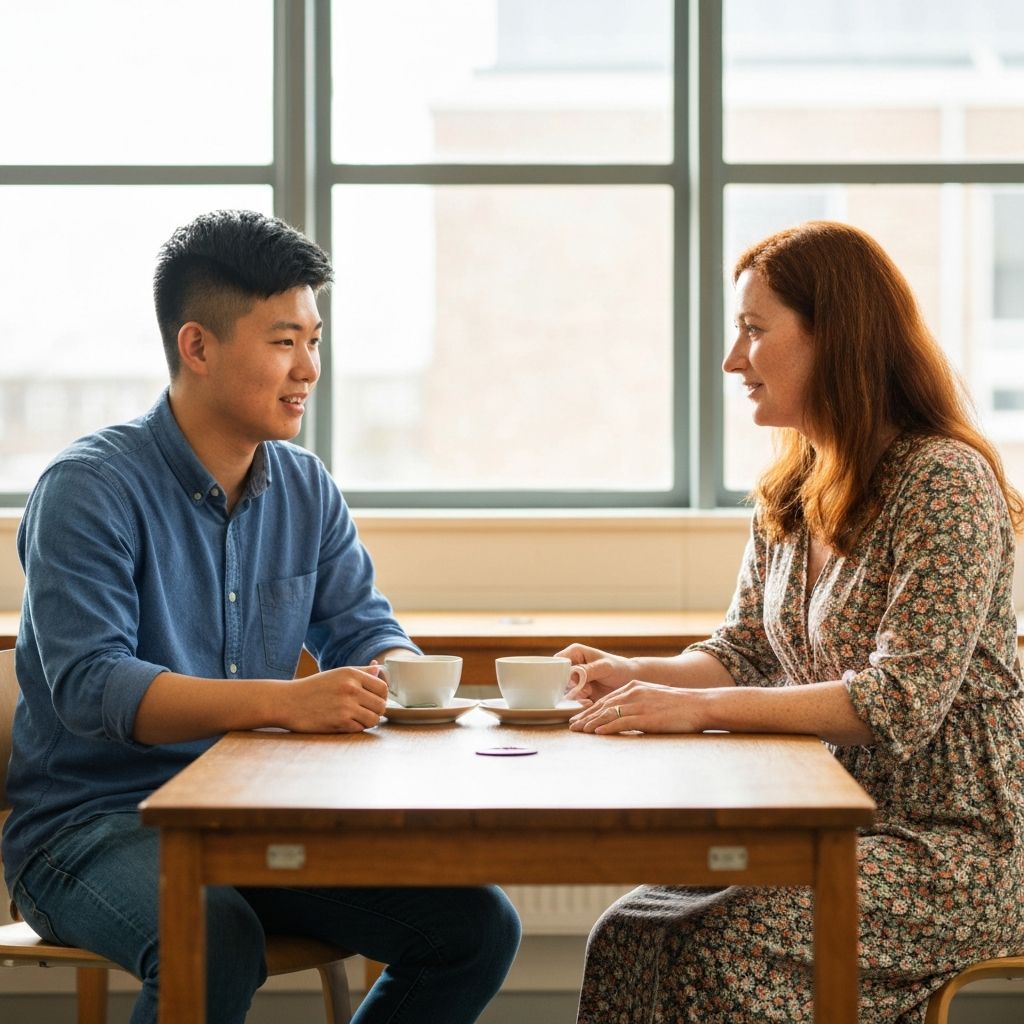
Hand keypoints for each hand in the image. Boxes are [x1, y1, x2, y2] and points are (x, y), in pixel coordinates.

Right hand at [282, 665, 388, 732]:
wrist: (288, 702)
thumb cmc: (314, 688)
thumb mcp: (337, 674)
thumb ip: (360, 671)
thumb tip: (379, 669)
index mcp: (351, 674)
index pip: (383, 687)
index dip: (381, 696)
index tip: (374, 699)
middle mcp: (351, 688)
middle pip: (381, 705)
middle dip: (376, 710)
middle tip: (366, 711)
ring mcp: (346, 706)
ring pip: (374, 719)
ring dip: (368, 721)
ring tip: (357, 718)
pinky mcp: (339, 722)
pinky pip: (360, 729)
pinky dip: (356, 728)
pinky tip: (346, 723)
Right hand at [556, 644, 641, 704]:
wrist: (629, 681)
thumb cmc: (619, 668)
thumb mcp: (605, 667)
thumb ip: (589, 670)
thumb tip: (573, 674)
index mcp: (574, 653)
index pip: (557, 663)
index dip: (560, 674)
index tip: (573, 682)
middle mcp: (571, 666)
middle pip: (559, 679)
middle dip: (570, 688)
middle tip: (585, 690)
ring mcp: (574, 680)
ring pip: (564, 691)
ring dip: (575, 696)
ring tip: (589, 695)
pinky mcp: (578, 693)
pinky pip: (572, 701)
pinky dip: (579, 703)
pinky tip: (590, 702)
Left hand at [568, 680, 708, 734]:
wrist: (699, 705)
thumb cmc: (679, 704)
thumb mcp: (654, 696)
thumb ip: (638, 702)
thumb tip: (625, 713)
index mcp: (634, 686)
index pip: (606, 699)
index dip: (590, 709)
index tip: (578, 717)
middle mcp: (633, 693)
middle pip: (602, 706)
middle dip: (585, 716)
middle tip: (571, 725)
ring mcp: (639, 704)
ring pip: (608, 714)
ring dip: (590, 723)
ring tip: (579, 730)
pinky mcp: (646, 717)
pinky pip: (621, 723)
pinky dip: (607, 728)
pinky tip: (597, 733)